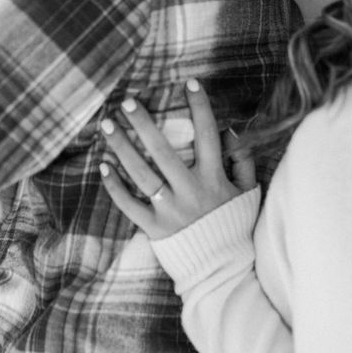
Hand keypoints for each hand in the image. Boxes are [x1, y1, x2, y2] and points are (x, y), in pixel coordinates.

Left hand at [100, 79, 256, 239]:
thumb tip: (232, 132)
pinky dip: (115, 186)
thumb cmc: (235, 226)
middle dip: (145, 123)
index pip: (207, 135)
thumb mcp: (248, 193)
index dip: (200, 106)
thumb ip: (243, 162)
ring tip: (108, 125)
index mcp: (215, 178)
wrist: (223, 270)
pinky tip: (103, 165)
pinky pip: (130, 205)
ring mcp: (170, 210)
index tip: (189, 82)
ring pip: (142, 174)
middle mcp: (191, 191)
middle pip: (164, 151)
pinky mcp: (155, 228)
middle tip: (128, 101)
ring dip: (123, 148)